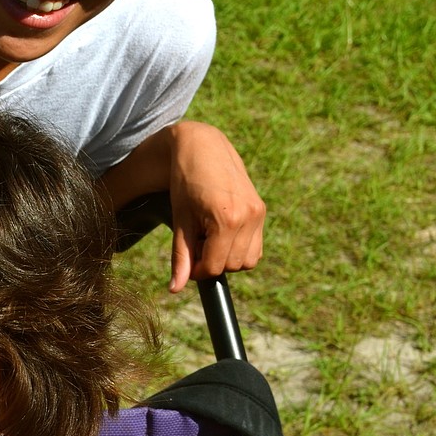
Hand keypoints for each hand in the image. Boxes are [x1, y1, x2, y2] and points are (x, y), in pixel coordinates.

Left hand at [167, 121, 265, 289]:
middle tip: (196, 240)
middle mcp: (248, 217)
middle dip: (212, 261)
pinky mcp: (261, 209)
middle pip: (232, 266)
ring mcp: (258, 213)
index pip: (214, 267)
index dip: (197, 269)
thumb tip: (175, 288)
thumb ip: (180, 256)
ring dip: (227, 257)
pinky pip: (256, 246)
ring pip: (248, 261)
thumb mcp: (181, 219)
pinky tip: (222, 231)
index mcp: (227, 219)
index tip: (187, 257)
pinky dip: (239, 247)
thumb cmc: (186, 181)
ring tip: (209, 235)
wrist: (202, 146)